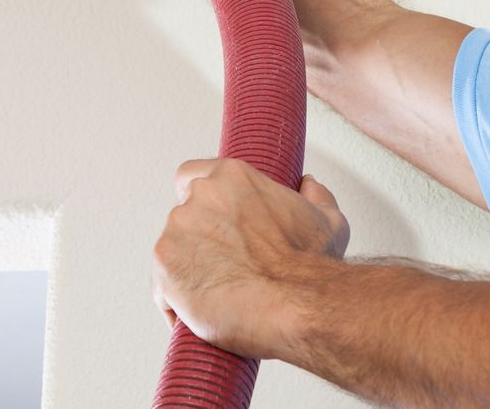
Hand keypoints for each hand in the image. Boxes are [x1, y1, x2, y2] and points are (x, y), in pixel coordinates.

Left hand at [151, 159, 349, 359]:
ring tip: (219, 295)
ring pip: (173, 251)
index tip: (211, 220)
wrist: (297, 303)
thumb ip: (315, 195)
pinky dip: (177, 304)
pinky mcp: (164, 267)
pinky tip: (203, 315)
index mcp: (232, 176)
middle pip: (183, 215)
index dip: (199, 199)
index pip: (192, 174)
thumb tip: (307, 186)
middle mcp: (200, 196)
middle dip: (199, 240)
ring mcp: (177, 230)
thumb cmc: (310, 265)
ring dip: (189, 270)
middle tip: (225, 265)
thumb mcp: (327, 218)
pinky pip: (162, 289)